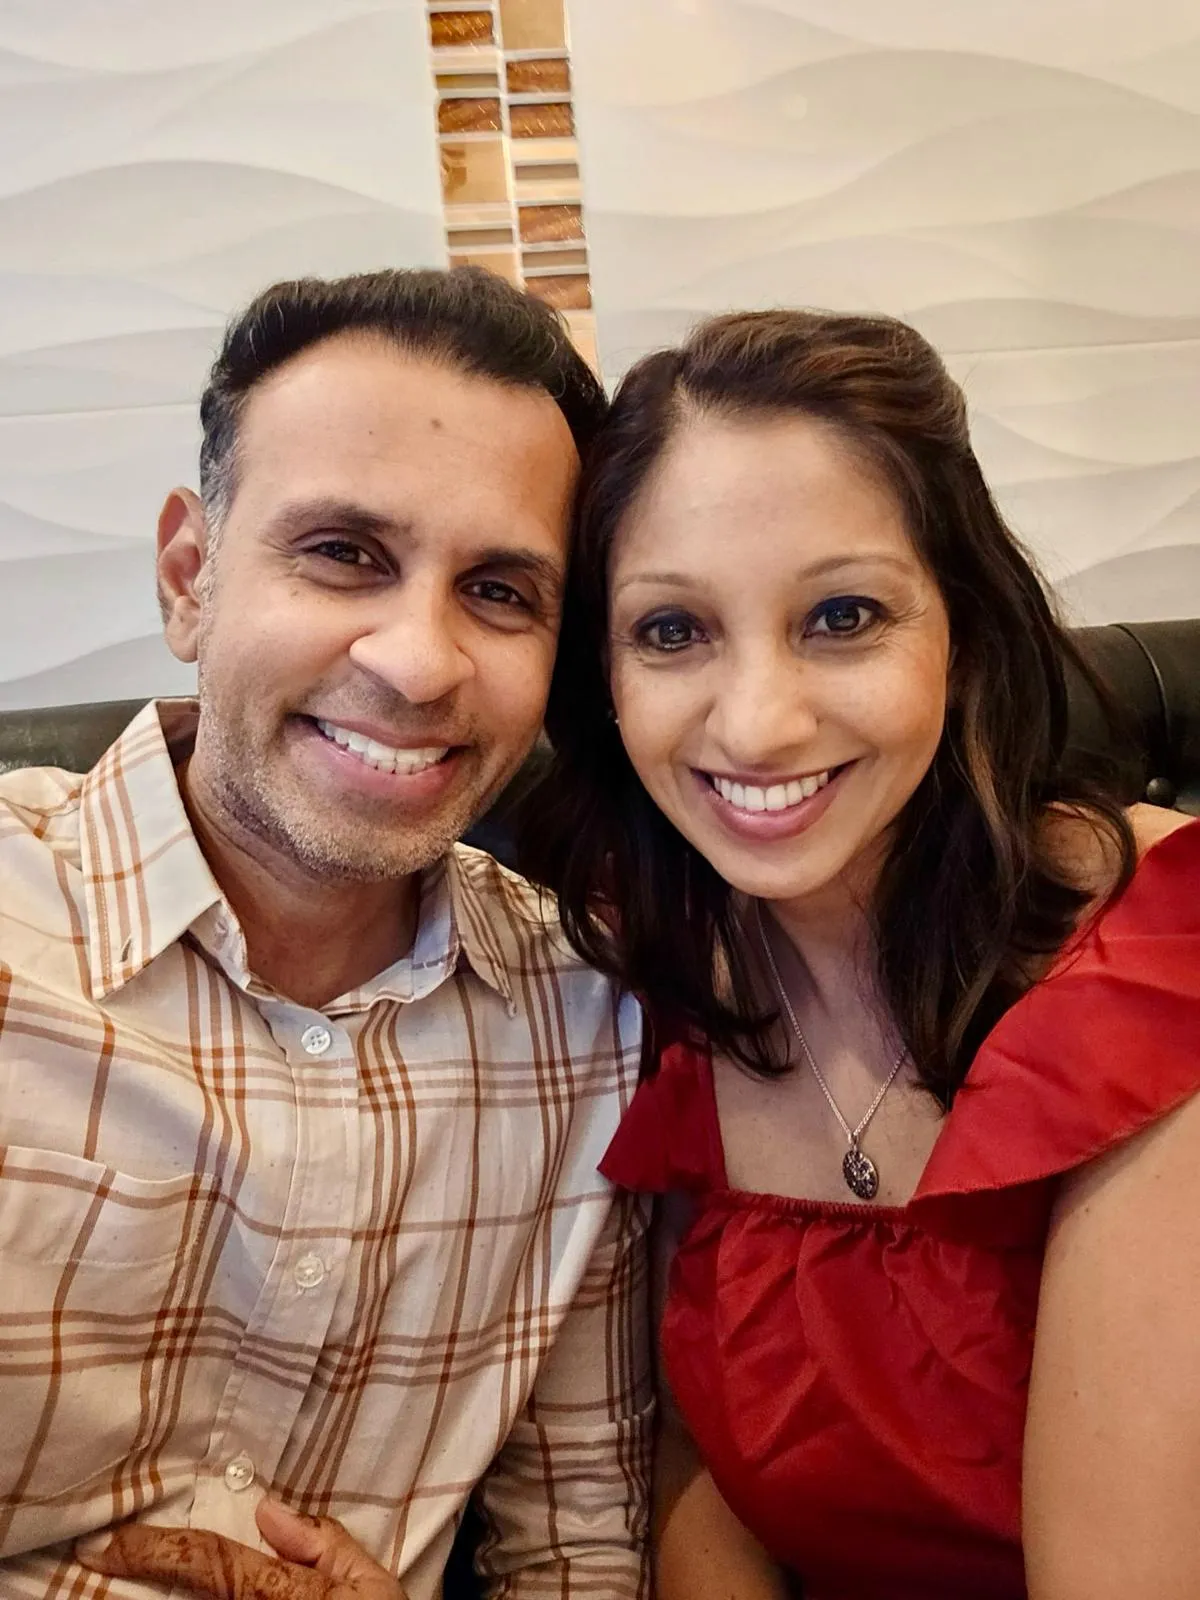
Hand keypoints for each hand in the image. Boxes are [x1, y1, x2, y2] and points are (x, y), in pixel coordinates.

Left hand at [76, 1497, 407, 1598]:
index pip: (207, 1561)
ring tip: (116, 1587)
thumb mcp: (375, 1588)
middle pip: (187, 1597)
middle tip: (97, 1565)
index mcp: (284, 1593)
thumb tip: (268, 1512)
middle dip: (142, 1579)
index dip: (149, 1550)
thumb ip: (325, 1544)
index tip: (100, 1546)